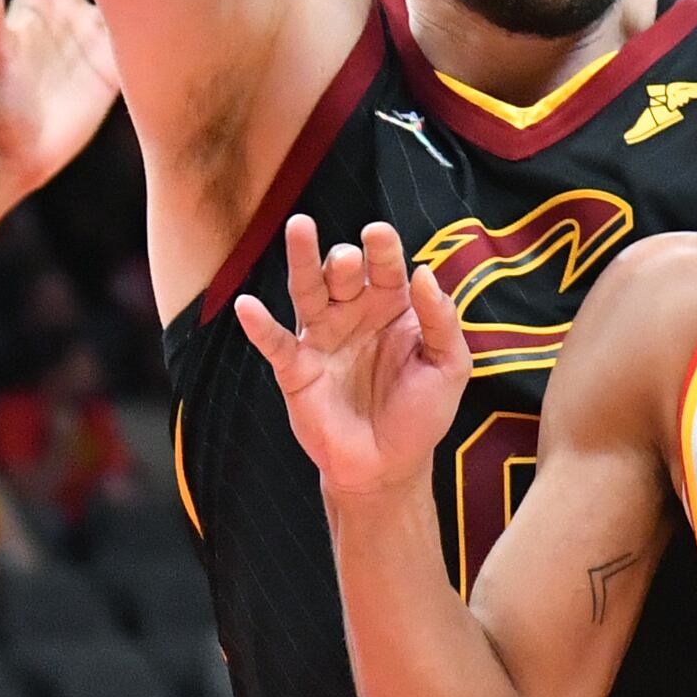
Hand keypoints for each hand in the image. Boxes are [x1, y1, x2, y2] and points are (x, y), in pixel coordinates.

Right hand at [234, 215, 471, 505]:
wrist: (389, 467)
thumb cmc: (421, 415)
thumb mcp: (449, 367)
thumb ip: (442, 321)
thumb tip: (424, 273)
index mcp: (392, 306)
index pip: (386, 266)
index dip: (383, 248)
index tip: (378, 235)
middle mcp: (354, 313)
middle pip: (343, 271)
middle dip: (344, 259)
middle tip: (348, 261)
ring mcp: (322, 337)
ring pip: (307, 290)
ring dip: (301, 260)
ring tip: (299, 228)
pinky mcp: (296, 368)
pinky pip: (274, 342)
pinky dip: (259, 324)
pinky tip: (248, 306)